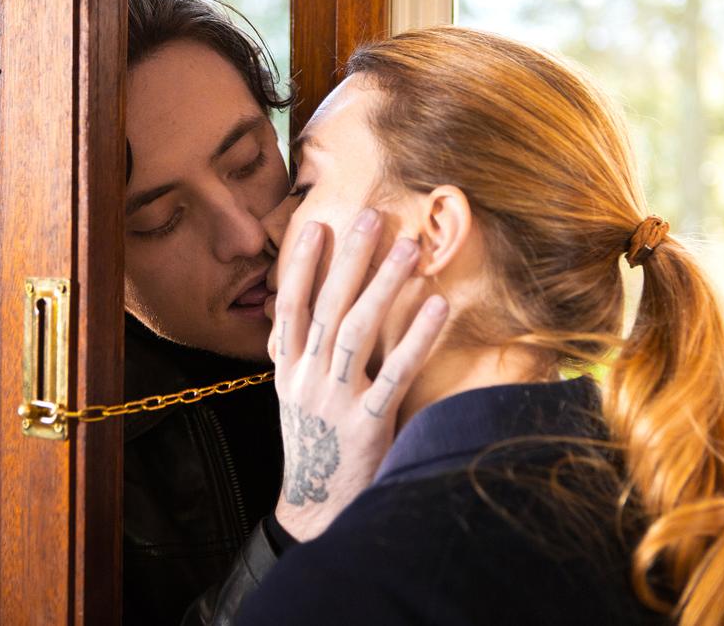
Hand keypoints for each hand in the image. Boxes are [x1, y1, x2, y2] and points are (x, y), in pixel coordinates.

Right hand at [270, 208, 448, 541]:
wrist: (317, 507)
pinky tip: (436, 305)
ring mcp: (335, 399)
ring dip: (384, 284)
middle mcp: (306, 378)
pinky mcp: (367, 423)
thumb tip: (313, 312)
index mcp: (288, 370)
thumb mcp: (297, 397)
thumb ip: (304, 356)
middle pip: (327, 307)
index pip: (290, 307)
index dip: (301, 265)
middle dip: (349, 259)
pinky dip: (416, 337)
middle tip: (371, 216)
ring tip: (409, 248)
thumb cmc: (316, 444)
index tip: (318, 227)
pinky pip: (394, 371)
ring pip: (357, 330)